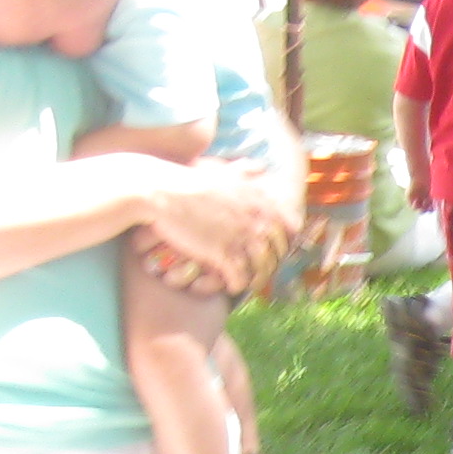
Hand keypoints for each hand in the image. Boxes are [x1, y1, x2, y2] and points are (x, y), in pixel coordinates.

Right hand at [140, 160, 292, 294]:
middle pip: (279, 251)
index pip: (291, 228)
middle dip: (273, 262)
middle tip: (261, 269)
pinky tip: (229, 286)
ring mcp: (240, 237)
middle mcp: (255, 219)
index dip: (287, 241)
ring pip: (263, 269)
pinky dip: (237, 286)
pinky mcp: (222, 253)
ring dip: (257, 278)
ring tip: (247, 281)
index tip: (277, 249)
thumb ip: (245, 171)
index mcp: (259, 200)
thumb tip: (260, 167)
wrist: (160, 191)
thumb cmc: (188, 181)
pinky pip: (240, 279)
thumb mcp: (223, 171)